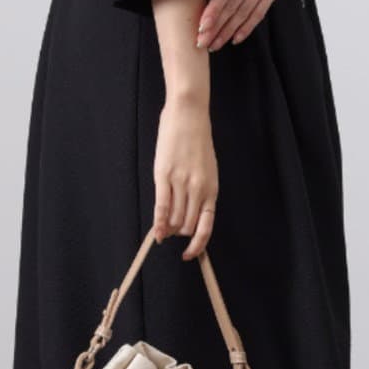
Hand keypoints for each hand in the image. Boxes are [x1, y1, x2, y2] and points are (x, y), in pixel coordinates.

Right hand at [153, 95, 217, 257]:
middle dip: (179, 233)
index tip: (189, 254)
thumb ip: (201, 191)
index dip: (198, 245)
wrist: (189, 114)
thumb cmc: (197, 140)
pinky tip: (156, 232)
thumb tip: (189, 213)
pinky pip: (161, 206)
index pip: (206, 227)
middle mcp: (198, 189)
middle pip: (187, 226)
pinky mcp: (164, 175)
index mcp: (212, 189)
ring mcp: (181, 183)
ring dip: (169, 228)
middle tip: (171, 231)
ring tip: (164, 226)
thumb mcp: (206, 169)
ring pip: (174, 220)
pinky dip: (158, 222)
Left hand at [196, 0, 300, 51]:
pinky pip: (259, 13)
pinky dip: (247, 27)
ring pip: (244, 14)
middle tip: (202, 43)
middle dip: (216, 28)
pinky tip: (235, 39)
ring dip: (228, 32)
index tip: (201, 27)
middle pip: (232, 8)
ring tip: (215, 45)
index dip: (212, 12)